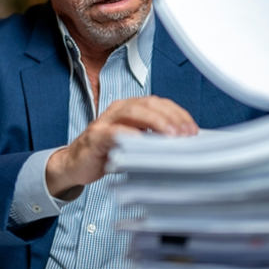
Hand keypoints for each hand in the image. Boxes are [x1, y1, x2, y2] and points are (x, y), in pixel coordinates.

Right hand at [45, 96, 196, 197]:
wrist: (74, 164)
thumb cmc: (106, 153)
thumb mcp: (134, 144)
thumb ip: (153, 139)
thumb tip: (182, 144)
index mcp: (130, 109)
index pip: (159, 103)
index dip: (178, 113)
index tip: (193, 129)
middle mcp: (119, 110)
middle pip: (149, 104)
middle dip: (171, 117)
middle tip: (186, 133)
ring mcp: (106, 121)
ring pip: (134, 112)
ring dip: (156, 122)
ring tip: (171, 135)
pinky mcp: (96, 136)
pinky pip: (115, 132)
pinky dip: (131, 135)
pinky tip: (144, 142)